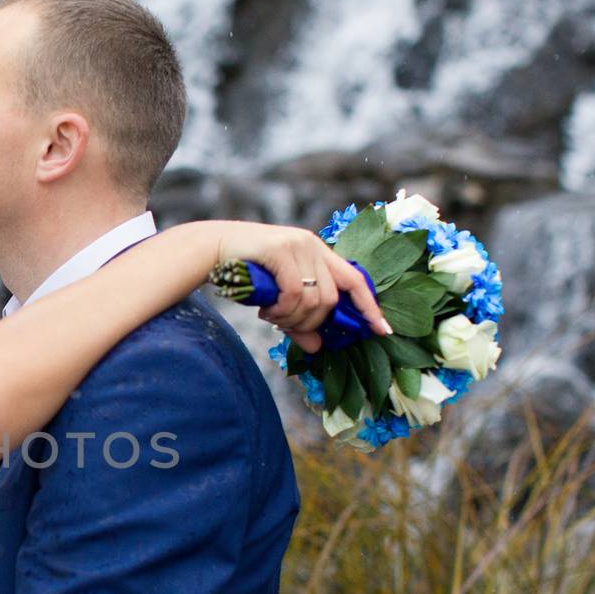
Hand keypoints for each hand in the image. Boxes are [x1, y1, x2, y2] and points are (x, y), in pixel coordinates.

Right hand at [211, 221, 390, 353]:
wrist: (213, 248)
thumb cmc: (246, 272)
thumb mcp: (278, 298)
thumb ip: (300, 320)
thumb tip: (317, 348)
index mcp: (318, 253)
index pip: (356, 281)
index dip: (369, 307)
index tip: (381, 330)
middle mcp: (313, 246)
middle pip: (331, 299)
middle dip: (311, 322)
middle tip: (285, 325)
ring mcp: (298, 245)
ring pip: (313, 299)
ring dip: (292, 318)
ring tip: (272, 316)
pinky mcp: (281, 249)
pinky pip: (294, 292)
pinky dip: (282, 309)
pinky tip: (267, 310)